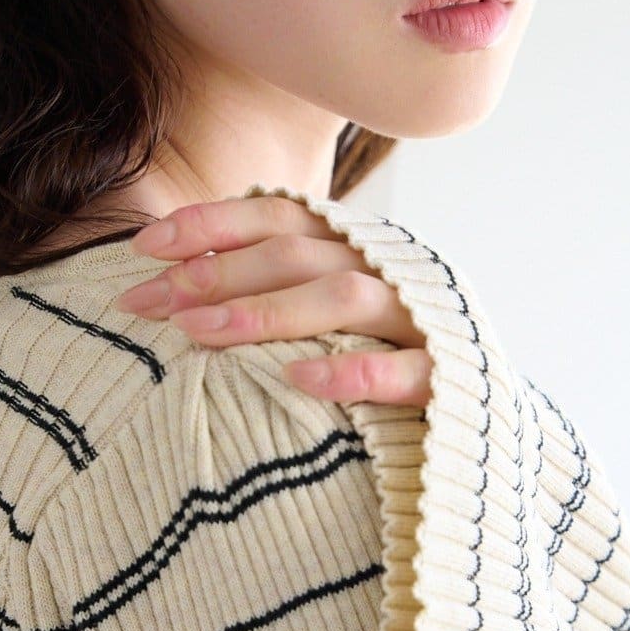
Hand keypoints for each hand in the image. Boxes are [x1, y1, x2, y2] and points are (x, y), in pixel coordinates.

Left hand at [112, 193, 430, 406]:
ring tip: (199, 334)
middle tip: (151, 302)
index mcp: (354, 244)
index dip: (210, 224)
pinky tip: (299, 380)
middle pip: (296, 255)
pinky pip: (402, 372)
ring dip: (266, 312)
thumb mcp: (331, 307)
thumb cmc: (387, 355)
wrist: (487, 414)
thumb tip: (175, 280)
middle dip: (217, 273)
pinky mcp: (449, 376)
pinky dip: (351, 373)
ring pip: (342, 299)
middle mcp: (386, 268)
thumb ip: (277, 284)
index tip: (143, 247)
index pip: (276, 216)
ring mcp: (420, 319)